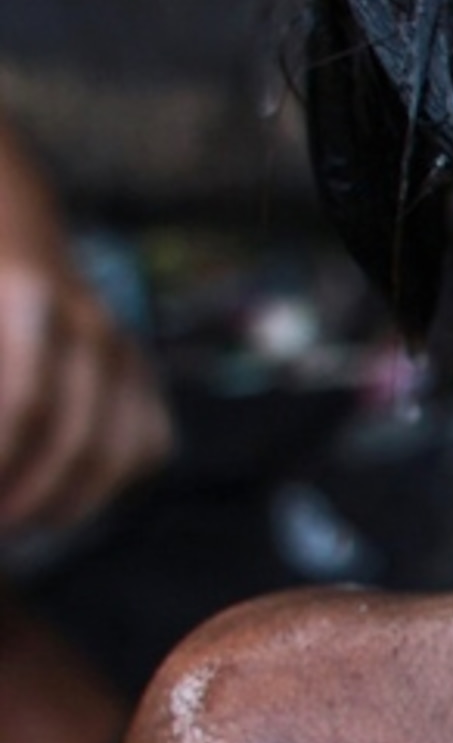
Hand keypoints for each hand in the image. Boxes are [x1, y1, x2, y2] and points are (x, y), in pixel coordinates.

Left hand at [0, 160, 168, 534]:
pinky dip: (109, 482)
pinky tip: (61, 500)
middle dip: (27, 493)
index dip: (2, 457)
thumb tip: (0, 444)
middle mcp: (93, 325)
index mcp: (32, 297)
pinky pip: (148, 445)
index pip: (23, 404)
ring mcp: (127, 349)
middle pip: (73, 437)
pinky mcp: (143, 372)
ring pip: (118, 451)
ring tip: (20, 522)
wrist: (4, 220)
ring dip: (66, 501)